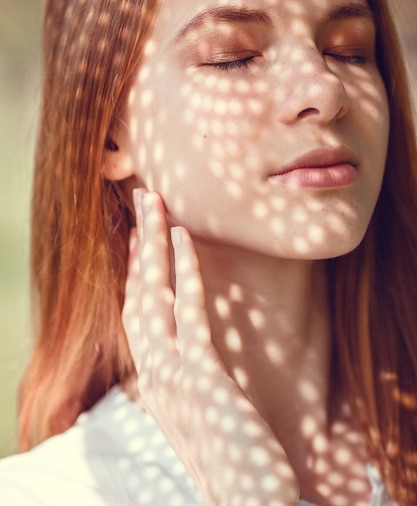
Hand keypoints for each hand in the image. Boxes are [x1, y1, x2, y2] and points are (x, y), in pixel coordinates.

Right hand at [123, 189, 298, 505]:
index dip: (135, 272)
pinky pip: (190, 312)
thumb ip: (192, 387)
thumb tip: (194, 363)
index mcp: (156, 381)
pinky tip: (185, 238)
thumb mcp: (202, 418)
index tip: (137, 238)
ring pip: (154, 294)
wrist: (245, 504)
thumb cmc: (230, 465)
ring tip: (154, 201)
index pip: (137, 315)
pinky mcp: (202, 376)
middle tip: (141, 201)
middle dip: (138, 245)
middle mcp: (155, 374)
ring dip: (153, 243)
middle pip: (137, 295)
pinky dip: (185, 271)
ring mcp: (174, 375)